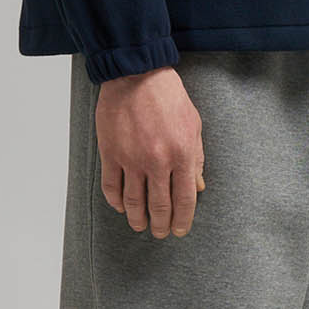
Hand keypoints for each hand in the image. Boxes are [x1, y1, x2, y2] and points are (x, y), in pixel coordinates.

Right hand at [96, 67, 206, 236]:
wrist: (136, 75)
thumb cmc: (168, 97)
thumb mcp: (193, 125)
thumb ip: (196, 158)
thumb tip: (198, 187)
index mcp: (182, 155)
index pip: (184, 199)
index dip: (183, 220)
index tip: (180, 230)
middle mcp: (157, 161)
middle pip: (159, 206)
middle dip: (161, 225)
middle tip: (161, 233)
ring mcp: (131, 159)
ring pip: (133, 202)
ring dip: (137, 219)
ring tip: (140, 226)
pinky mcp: (111, 153)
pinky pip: (111, 186)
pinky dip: (115, 201)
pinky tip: (120, 207)